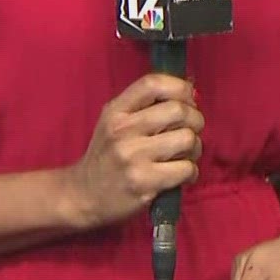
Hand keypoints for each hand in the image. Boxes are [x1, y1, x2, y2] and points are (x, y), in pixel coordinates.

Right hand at [69, 73, 201, 227]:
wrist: (83, 195)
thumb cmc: (106, 156)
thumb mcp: (114, 122)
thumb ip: (145, 105)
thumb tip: (190, 91)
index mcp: (116, 111)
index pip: (153, 83)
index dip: (180, 87)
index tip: (188, 100)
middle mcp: (123, 130)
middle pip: (179, 111)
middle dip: (195, 120)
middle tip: (190, 131)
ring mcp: (133, 157)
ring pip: (187, 139)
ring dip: (195, 148)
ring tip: (184, 155)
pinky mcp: (145, 182)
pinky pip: (186, 168)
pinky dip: (190, 172)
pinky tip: (179, 174)